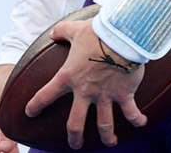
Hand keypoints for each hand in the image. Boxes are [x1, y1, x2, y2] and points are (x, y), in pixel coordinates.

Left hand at [25, 18, 148, 148]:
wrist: (123, 35)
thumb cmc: (98, 31)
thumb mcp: (75, 29)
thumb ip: (62, 31)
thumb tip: (54, 33)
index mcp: (69, 76)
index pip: (46, 95)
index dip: (36, 105)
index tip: (30, 113)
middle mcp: (85, 91)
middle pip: (75, 123)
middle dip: (74, 137)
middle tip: (75, 145)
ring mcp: (105, 95)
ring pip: (103, 124)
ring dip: (106, 136)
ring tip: (109, 143)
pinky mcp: (124, 94)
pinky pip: (131, 112)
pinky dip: (137, 119)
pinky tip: (141, 123)